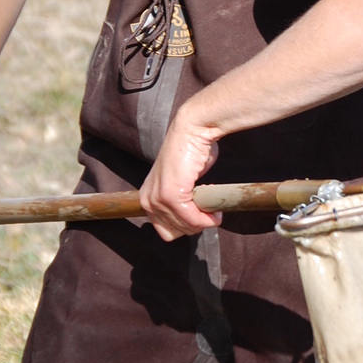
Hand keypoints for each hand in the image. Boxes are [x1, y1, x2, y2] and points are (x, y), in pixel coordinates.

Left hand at [139, 112, 220, 240]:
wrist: (193, 129)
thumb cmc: (192, 150)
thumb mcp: (182, 182)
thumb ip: (182, 201)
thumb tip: (196, 216)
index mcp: (148, 198)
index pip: (165, 230)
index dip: (186, 226)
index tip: (200, 214)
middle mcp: (148, 200)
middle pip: (175, 233)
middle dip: (196, 226)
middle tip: (209, 211)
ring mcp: (158, 199)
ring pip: (186, 228)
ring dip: (205, 222)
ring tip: (213, 208)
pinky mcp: (171, 196)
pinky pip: (193, 220)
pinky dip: (207, 219)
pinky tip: (215, 211)